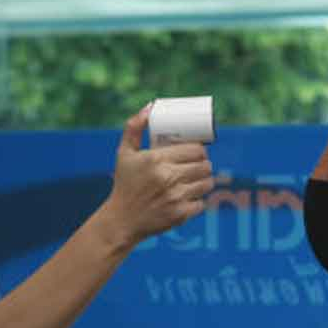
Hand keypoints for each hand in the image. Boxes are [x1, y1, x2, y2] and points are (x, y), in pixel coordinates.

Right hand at [96, 104, 214, 249]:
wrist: (121, 220)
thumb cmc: (124, 184)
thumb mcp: (124, 154)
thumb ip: (134, 128)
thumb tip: (150, 107)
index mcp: (157, 159)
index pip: (195, 150)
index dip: (201, 150)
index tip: (197, 152)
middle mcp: (168, 177)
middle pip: (204, 165)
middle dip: (204, 164)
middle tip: (200, 165)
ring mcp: (176, 197)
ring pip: (206, 183)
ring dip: (205, 180)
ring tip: (199, 179)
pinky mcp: (180, 214)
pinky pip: (201, 203)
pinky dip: (198, 200)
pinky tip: (191, 196)